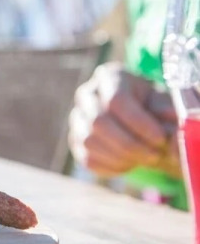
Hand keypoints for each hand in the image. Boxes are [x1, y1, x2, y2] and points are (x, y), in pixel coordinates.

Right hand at [68, 62, 178, 177]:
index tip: (160, 139)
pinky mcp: (75, 141)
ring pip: (90, 142)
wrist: (137, 122)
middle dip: (129, 144)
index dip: (138, 123)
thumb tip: (168, 119)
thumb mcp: (162, 102)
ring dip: (120, 156)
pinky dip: (111, 166)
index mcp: (109, 77)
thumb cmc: (151, 108)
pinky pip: (87, 159)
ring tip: (143, 159)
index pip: (116, 100)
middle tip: (154, 155)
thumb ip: (165, 110)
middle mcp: (86, 94)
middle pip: (98, 122)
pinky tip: (130, 164)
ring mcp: (77, 118)